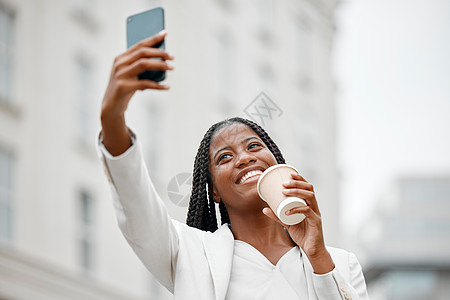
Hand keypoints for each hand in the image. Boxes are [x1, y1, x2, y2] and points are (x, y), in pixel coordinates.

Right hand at [101, 30, 173, 154]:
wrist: (111, 106)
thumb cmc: (125, 88)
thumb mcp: (131, 74)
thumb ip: (141, 65)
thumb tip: (163, 59)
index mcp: (121, 58)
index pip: (139, 45)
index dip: (153, 39)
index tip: (165, 34)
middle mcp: (119, 64)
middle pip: (143, 53)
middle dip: (159, 52)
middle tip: (172, 56)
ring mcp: (120, 75)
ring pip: (144, 64)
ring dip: (160, 65)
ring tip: (171, 67)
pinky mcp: (124, 87)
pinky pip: (145, 84)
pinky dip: (158, 85)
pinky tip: (167, 87)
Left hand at [262, 173, 333, 273]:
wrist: (312, 250)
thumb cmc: (302, 234)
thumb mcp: (287, 223)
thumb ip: (277, 216)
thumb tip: (264, 209)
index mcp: (309, 204)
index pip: (307, 187)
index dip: (300, 179)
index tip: (290, 174)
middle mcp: (314, 207)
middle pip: (309, 189)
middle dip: (297, 183)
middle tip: (284, 183)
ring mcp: (316, 214)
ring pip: (310, 197)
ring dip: (297, 192)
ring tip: (284, 192)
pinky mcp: (316, 222)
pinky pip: (307, 212)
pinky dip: (297, 209)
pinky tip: (288, 210)